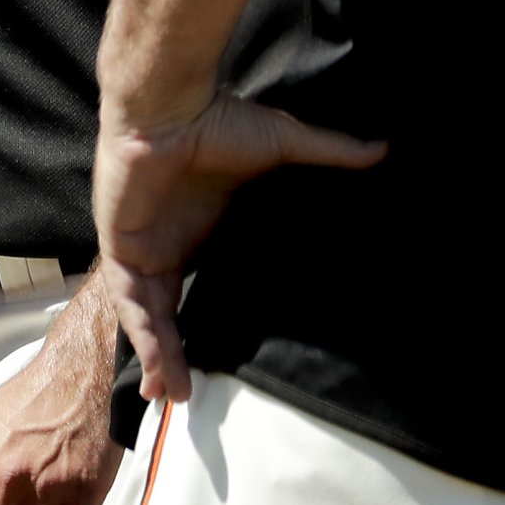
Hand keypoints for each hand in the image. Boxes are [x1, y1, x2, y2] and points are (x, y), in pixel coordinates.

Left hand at [94, 93, 385, 403]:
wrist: (171, 106)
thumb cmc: (220, 119)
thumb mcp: (282, 144)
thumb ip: (327, 153)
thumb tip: (382, 149)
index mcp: (199, 226)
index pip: (201, 282)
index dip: (206, 319)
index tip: (226, 356)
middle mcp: (168, 242)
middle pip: (169, 311)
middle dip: (177, 352)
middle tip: (194, 397)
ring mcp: (142, 247)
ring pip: (148, 317)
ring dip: (162, 355)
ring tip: (178, 397)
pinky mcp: (122, 248)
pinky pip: (130, 304)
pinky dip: (144, 337)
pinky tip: (160, 370)